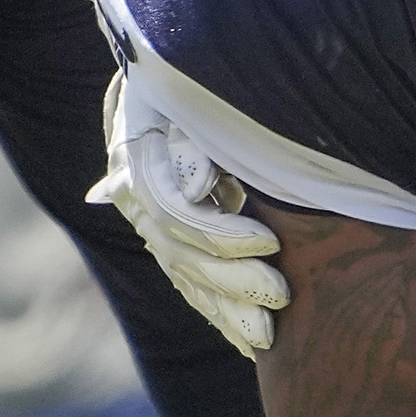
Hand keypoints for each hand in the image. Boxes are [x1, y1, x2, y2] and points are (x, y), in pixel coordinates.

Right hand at [91, 88, 287, 357]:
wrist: (160, 72)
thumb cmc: (191, 75)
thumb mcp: (195, 90)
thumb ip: (206, 129)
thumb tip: (210, 178)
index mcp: (140, 155)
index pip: (177, 211)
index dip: (222, 232)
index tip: (271, 241)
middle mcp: (135, 196)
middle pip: (181, 253)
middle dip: (232, 282)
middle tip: (280, 297)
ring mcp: (148, 223)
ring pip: (185, 278)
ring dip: (227, 311)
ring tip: (269, 336)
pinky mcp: (168, 242)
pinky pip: (190, 287)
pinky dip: (220, 316)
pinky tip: (250, 344)